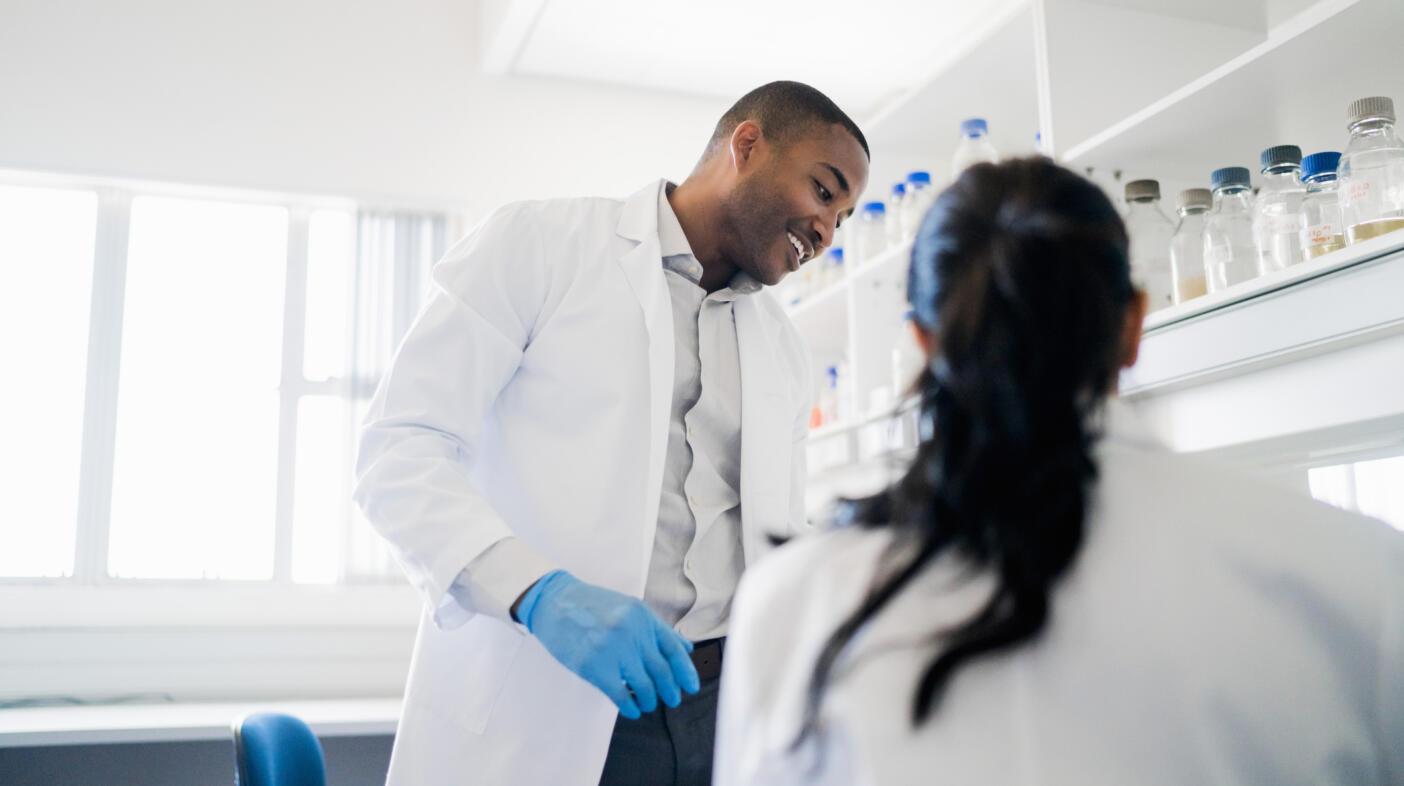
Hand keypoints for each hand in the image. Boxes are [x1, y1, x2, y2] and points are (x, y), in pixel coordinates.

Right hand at [516, 570, 700, 718]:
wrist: (554, 601)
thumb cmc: (592, 605)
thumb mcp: (628, 608)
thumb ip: (656, 629)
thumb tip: (685, 648)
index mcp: (642, 616)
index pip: (673, 648)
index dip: (686, 671)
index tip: (691, 686)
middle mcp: (631, 632)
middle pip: (661, 671)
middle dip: (670, 690)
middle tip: (671, 700)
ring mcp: (612, 649)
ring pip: (643, 686)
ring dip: (649, 700)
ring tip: (647, 704)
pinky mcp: (594, 666)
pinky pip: (620, 695)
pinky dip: (629, 707)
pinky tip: (631, 710)